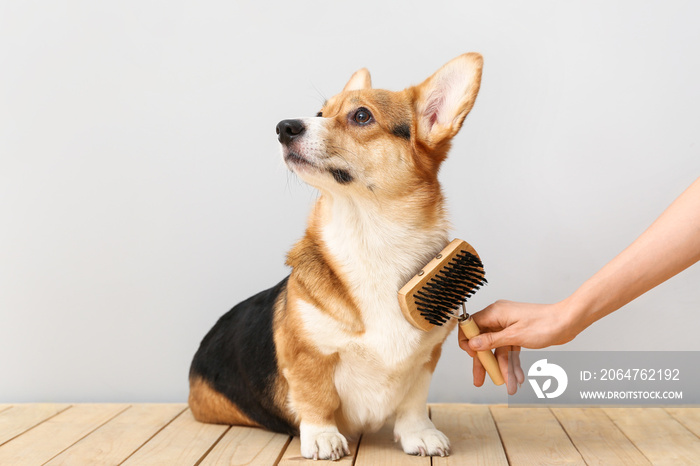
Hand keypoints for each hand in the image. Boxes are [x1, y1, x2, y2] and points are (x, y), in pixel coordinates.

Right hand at [458, 300, 580, 393]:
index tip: (471, 356)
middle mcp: (499, 318)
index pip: (471, 325)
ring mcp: (508, 326)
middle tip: (480, 380)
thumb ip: (491, 341)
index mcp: (495, 313)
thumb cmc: (545, 324)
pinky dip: (512, 363)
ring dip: (502, 367)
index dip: (467, 341)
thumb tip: (472, 344)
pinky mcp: (517, 333)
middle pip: (483, 341)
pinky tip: (517, 377)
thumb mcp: (515, 336)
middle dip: (484, 362)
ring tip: (508, 385)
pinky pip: (509, 350)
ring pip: (498, 349)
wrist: (567, 322)